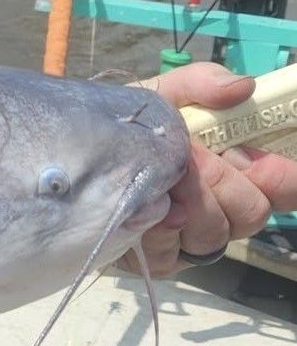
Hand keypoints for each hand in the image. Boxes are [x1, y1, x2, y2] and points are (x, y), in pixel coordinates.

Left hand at [125, 62, 296, 275]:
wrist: (71, 156)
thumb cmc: (125, 126)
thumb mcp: (161, 95)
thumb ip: (201, 84)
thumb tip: (242, 86)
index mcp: (234, 169)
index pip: (284, 185)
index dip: (281, 177)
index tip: (255, 159)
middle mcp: (220, 206)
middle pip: (252, 212)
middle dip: (218, 182)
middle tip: (187, 161)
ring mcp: (190, 238)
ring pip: (214, 235)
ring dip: (185, 204)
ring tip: (158, 182)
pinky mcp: (158, 260)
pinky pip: (171, 257)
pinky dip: (154, 230)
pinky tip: (140, 210)